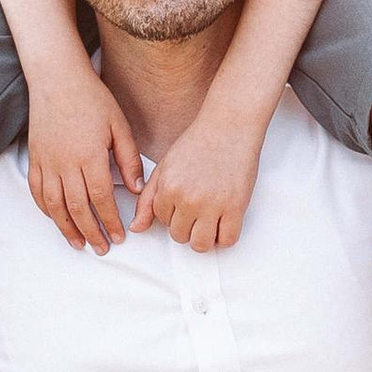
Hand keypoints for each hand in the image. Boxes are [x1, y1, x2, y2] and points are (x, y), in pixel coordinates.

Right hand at [27, 75, 143, 255]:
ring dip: (67, 227)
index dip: (110, 220)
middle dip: (91, 232)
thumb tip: (137, 189)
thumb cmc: (92, 98)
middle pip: (78, 208)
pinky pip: (37, 191)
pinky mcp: (35, 157)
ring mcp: (47, 162)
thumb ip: (129, 158)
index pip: (101, 198)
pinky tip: (56, 219)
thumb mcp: (119, 125)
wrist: (57, 78)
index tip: (118, 236)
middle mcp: (65, 163)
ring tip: (78, 243)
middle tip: (102, 248)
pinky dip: (45, 209)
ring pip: (54, 205)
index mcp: (89, 156)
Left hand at [136, 100, 267, 254]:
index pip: (161, 220)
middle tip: (197, 209)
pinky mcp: (235, 207)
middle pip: (179, 236)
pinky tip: (223, 223)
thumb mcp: (165, 168)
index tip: (183, 202)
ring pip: (200, 244)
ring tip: (209, 220)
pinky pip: (227, 240)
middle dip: (186, 226)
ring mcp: (212, 205)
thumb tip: (136, 227)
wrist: (229, 127)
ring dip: (203, 237)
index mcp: (168, 188)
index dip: (172, 213)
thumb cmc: (200, 143)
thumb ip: (148, 199)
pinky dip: (224, 238)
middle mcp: (188, 199)